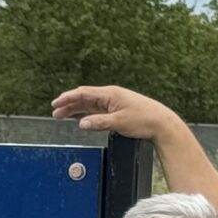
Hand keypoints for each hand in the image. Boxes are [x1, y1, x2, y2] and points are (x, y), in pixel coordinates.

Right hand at [51, 84, 177, 142]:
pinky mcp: (118, 110)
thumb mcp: (119, 123)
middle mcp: (111, 96)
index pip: (83, 93)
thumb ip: (98, 123)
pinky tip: (80, 118)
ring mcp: (114, 103)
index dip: (68, 98)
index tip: (56, 103)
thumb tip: (81, 124)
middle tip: (55, 112)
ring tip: (63, 116)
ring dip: (76, 109)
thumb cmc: (144, 120)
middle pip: (84, 98)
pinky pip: (97, 110)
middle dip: (69, 104)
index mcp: (110, 94)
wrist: (162, 123)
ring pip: (90, 104)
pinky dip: (86, 113)